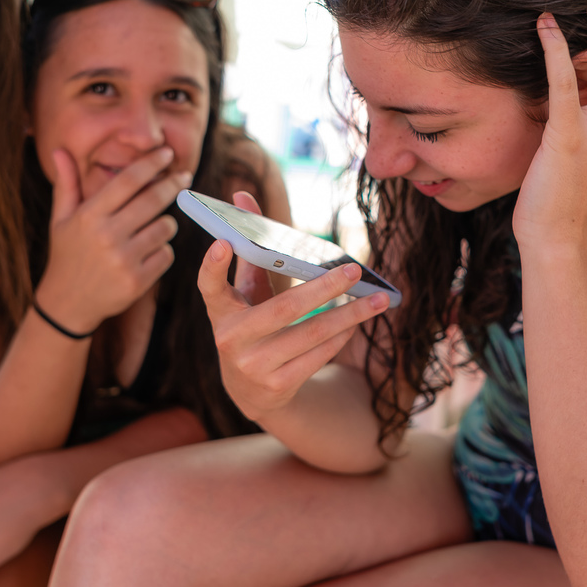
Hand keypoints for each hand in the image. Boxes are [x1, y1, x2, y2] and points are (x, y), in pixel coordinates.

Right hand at [37, 146, 190, 330]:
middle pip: (153, 200)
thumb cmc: (67, 254)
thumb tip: (59, 150)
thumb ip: (66, 184)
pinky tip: (149, 252)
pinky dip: (163, 250)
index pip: (128, 180)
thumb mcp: (61, 219)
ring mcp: (124, 260)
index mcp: (90, 216)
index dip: (151, 163)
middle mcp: (107, 236)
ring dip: (166, 223)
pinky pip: (167, 254)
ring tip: (154, 225)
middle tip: (184, 176)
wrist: (67, 303)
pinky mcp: (138, 281)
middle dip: (173, 185)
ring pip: (165, 228)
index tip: (167, 153)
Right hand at [196, 196, 390, 420]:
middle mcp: (231, 340)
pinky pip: (318, 355)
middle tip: (355, 270)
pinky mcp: (277, 386)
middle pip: (284, 309)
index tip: (222, 242)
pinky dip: (341, 335)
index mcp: (220, 311)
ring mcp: (253, 366)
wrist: (249, 392)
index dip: (212, 266)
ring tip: (377, 299)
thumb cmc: (252, 325)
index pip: (209, 287)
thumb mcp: (246, 291)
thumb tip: (242, 195)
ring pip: (311, 334)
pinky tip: (358, 321)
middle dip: (324, 288)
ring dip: (349, 315)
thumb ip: (249, 249)